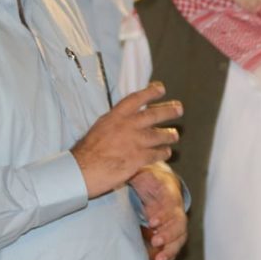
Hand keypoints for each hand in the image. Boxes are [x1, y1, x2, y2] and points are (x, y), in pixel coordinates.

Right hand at [71, 82, 180, 198]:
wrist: (81, 170)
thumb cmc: (85, 152)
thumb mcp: (99, 129)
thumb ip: (114, 123)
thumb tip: (122, 121)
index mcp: (115, 117)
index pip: (136, 99)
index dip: (150, 92)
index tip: (161, 88)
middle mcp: (127, 126)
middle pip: (153, 115)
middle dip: (168, 111)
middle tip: (179, 109)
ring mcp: (134, 142)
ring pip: (158, 135)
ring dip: (168, 134)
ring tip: (174, 135)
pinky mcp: (138, 158)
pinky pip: (156, 153)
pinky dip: (163, 152)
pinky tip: (166, 152)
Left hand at [129, 164, 187, 259]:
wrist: (155, 183)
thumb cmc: (147, 178)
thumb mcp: (142, 171)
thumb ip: (138, 170)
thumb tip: (133, 168)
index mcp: (169, 193)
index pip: (172, 204)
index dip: (165, 214)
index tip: (151, 221)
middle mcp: (175, 209)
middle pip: (180, 224)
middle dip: (169, 235)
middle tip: (156, 241)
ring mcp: (174, 223)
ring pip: (179, 238)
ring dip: (170, 250)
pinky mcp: (169, 234)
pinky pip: (173, 247)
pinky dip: (168, 257)